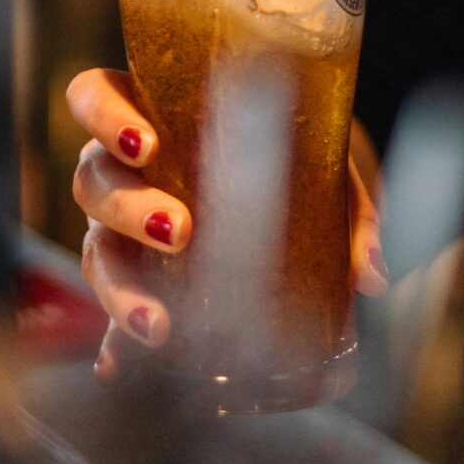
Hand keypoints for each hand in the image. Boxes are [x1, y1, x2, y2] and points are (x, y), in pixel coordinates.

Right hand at [63, 68, 386, 383]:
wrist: (305, 194)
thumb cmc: (297, 159)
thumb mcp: (326, 169)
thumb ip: (350, 213)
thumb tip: (370, 275)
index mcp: (153, 116)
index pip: (95, 97)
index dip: (106, 117)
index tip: (147, 144)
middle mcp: (124, 171)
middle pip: (93, 180)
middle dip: (129, 207)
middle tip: (180, 230)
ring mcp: (120, 229)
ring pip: (94, 249)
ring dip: (120, 287)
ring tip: (158, 323)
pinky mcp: (134, 282)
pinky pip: (110, 313)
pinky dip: (116, 341)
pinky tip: (122, 366)